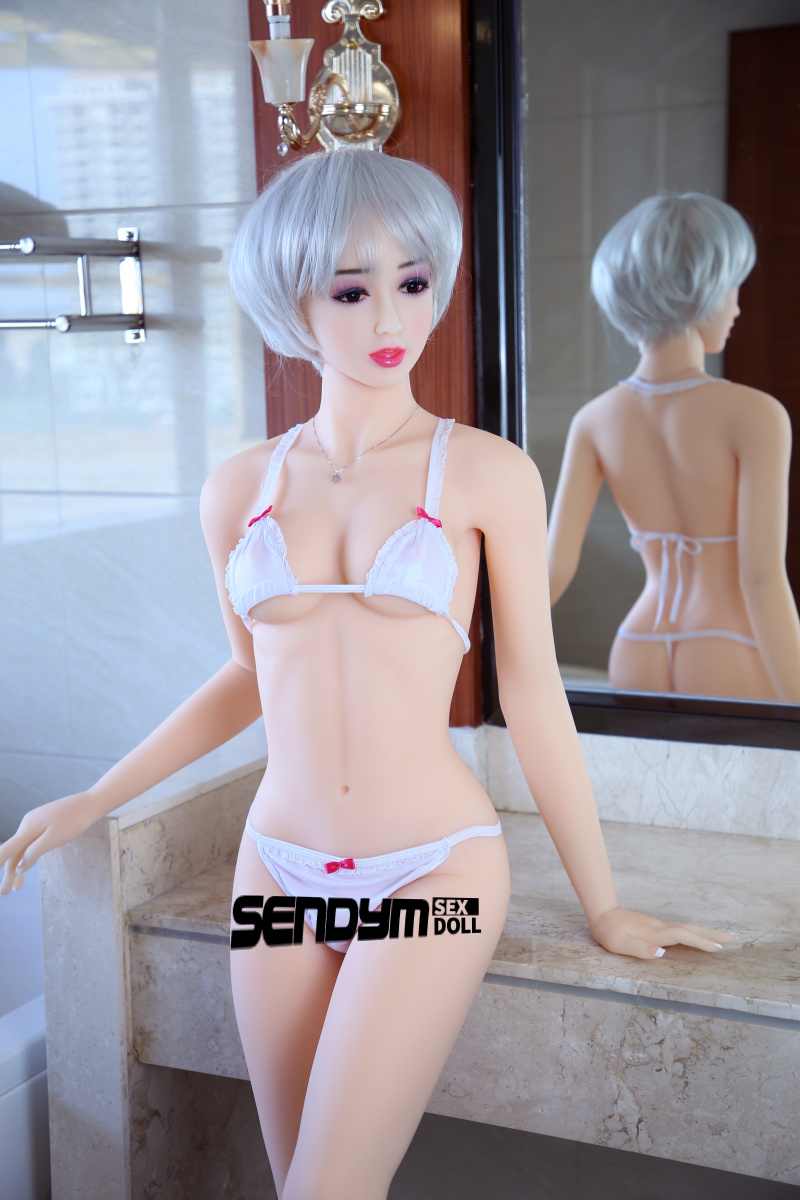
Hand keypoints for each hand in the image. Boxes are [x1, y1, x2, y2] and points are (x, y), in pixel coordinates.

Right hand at [0, 793, 100, 896]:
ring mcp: (35, 824)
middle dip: (8, 873)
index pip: (6, 850)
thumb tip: (18, 867)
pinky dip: (28, 857)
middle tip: (4, 893)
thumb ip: (35, 852)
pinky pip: (31, 843)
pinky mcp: (43, 824)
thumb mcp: (54, 838)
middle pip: (13, 852)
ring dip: (17, 868)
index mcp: (28, 828)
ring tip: (16, 888)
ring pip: (22, 849)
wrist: (91, 803)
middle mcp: (27, 824)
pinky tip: (26, 868)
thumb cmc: (75, 820)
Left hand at [590, 906, 737, 960]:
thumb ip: (639, 949)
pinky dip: (696, 932)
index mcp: (654, 934)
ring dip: (708, 932)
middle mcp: (661, 928)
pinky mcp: (657, 927)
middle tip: (736, 937)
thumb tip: (661, 953)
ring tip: (726, 937)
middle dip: (713, 934)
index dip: (699, 942)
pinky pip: (682, 929)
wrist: (602, 913)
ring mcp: (660, 926)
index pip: (682, 936)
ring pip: (688, 928)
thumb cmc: (609, 932)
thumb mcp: (619, 944)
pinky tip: (700, 936)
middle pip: (691, 929)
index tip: (718, 949)